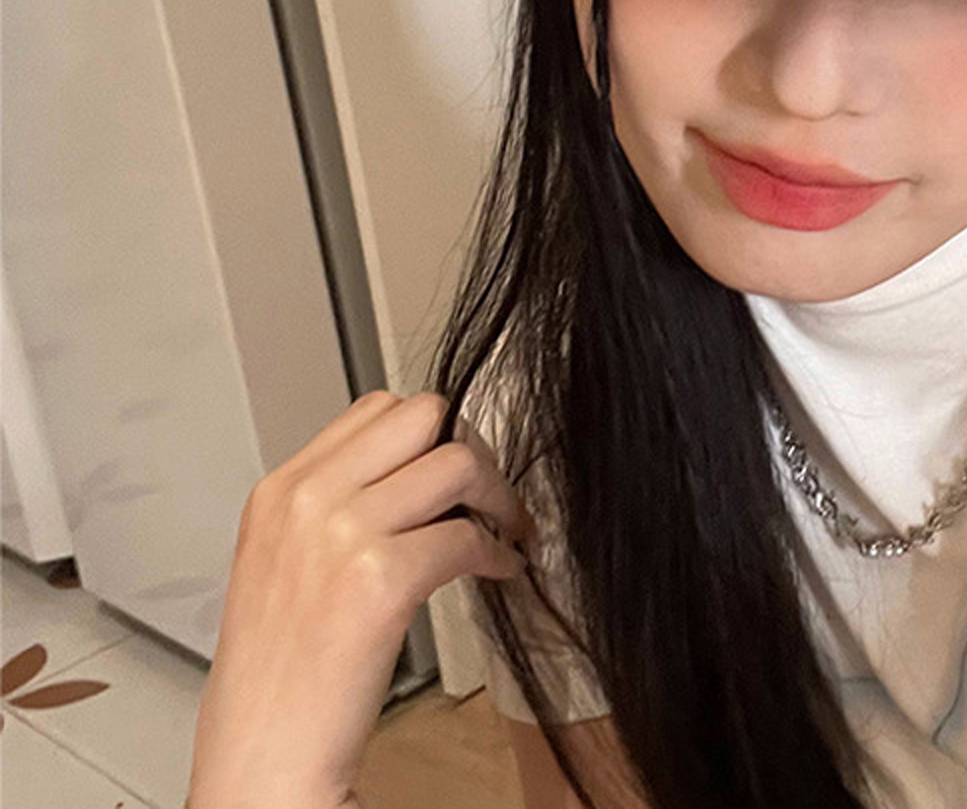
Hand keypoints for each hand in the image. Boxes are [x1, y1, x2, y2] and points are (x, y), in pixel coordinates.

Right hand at [187, 390, 531, 808]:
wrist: (260, 759)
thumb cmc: (280, 677)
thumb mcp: (285, 562)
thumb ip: (337, 506)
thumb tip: (417, 472)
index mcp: (280, 491)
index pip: (376, 409)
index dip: (430, 433)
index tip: (453, 466)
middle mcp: (306, 500)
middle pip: (421, 415)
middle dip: (470, 446)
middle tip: (489, 491)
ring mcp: (340, 536)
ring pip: (456, 463)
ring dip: (497, 497)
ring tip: (505, 531)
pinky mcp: (378, 581)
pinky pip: (467, 536)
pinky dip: (499, 552)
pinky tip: (500, 570)